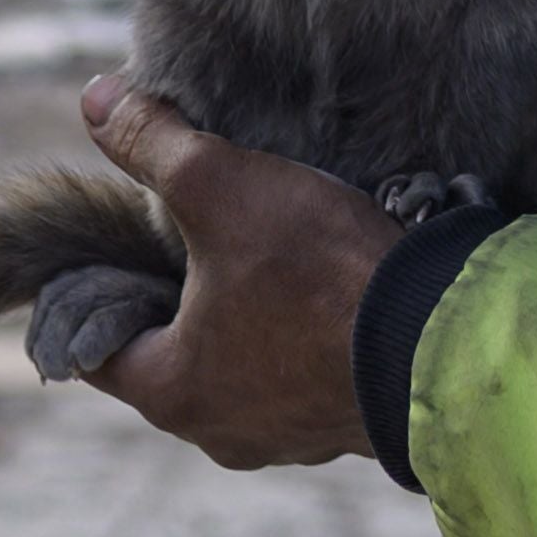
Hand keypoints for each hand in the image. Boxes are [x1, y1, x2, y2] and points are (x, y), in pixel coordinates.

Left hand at [79, 79, 398, 468]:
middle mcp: (220, 433)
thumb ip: (151, 143)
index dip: (100, 286)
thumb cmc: (318, 274)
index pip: (97, 346)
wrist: (441, 338)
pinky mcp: (342, 427)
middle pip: (168, 356)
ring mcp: (287, 437)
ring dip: (242, 320)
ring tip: (263, 256)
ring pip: (236, 369)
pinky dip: (297, 338)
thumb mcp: (221, 186)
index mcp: (171, 392)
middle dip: (177, 297)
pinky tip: (318, 290)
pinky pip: (298, 378)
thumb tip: (96, 99)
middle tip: (195, 236)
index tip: (122, 240)